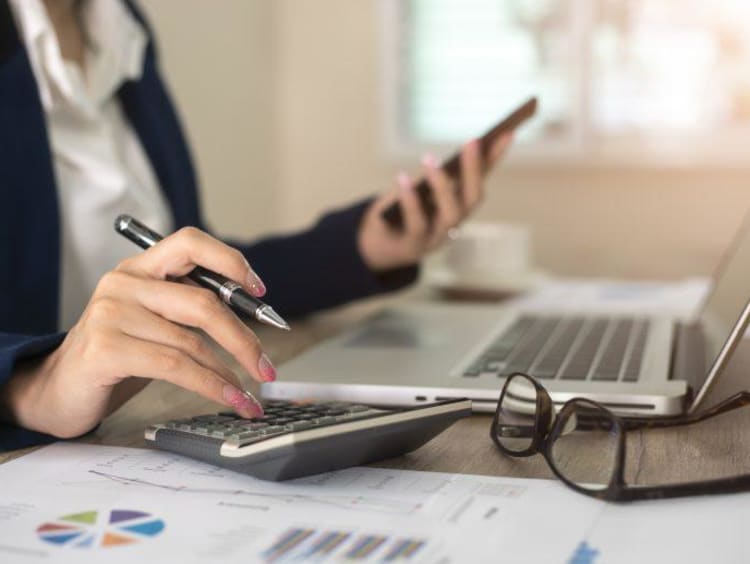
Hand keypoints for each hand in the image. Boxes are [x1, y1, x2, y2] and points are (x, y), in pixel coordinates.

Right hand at [1, 228, 274, 438]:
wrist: (58, 389)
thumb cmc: (117, 354)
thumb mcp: (155, 321)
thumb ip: (191, 309)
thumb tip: (252, 318)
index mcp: (140, 268)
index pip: (190, 242)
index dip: (230, 261)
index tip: (260, 291)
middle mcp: (124, 283)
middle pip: (203, 302)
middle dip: (244, 338)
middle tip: (267, 366)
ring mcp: (111, 314)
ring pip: (192, 342)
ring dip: (230, 374)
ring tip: (250, 394)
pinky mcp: (106, 349)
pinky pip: (176, 367)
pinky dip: (212, 386)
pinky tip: (231, 399)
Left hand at [357, 133, 512, 271]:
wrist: (375, 247)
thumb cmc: (399, 210)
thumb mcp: (417, 188)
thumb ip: (434, 174)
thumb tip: (445, 155)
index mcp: (457, 206)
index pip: (482, 179)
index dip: (495, 158)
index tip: (507, 133)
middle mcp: (454, 223)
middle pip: (472, 199)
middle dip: (474, 170)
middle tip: (472, 142)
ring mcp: (436, 237)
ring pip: (450, 215)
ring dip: (442, 185)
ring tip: (429, 159)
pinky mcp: (414, 246)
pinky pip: (416, 224)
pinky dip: (410, 201)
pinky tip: (402, 179)